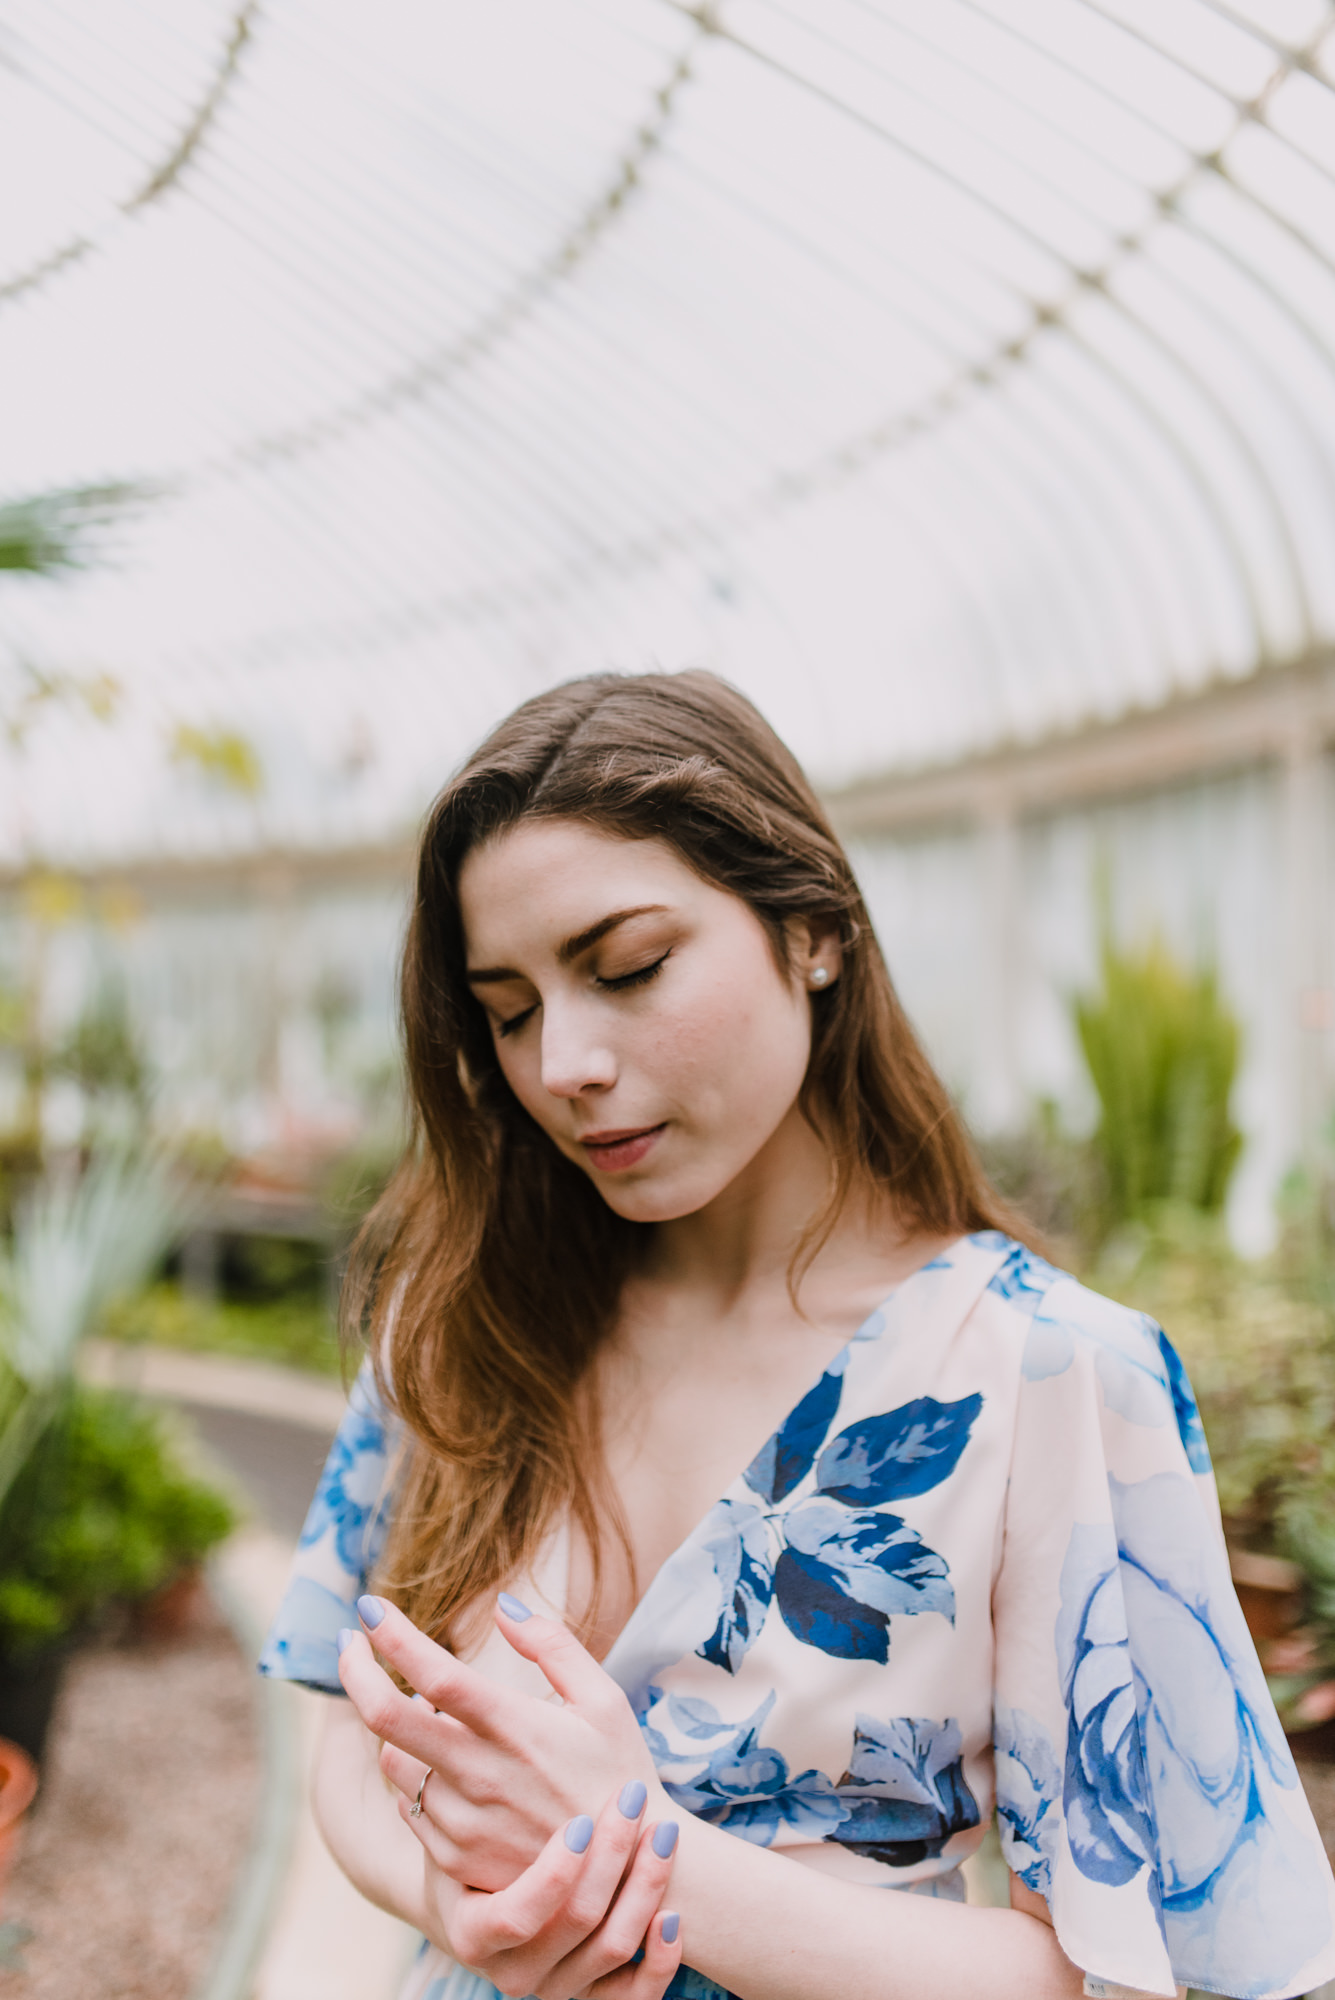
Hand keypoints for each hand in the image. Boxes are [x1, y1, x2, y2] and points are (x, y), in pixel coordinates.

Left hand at [337, 1593, 661, 1890]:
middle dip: (355, 1670)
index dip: (391, 1634)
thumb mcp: (604, 1699)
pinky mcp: (456, 1857)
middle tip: (349, 1642)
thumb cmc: (619, 1773)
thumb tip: (502, 1605)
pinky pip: (408, 1805)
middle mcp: (481, 1775)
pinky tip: (437, 1758)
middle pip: (386, 1718)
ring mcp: (464, 1822)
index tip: (369, 1607)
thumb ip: (553, 1645)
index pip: (434, 1672)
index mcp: (517, 1727)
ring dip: (394, 1724)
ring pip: (393, 1762)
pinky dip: (411, 1772)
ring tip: (420, 1705)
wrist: (625, 1876)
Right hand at [408, 1779, 682, 1999]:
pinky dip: (660, 1963)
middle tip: (634, 1800)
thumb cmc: (470, 1852)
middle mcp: (513, 1971)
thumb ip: (428, 1783)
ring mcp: (557, 1989)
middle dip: (613, 1858)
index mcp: (475, 1930)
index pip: (518, 1915)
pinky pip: (636, 1997)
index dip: (552, 1874)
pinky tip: (672, 1919)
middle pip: (577, 1923)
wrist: (491, 1908)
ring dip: (645, 1888)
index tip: (580, 1823)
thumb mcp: (446, 1827)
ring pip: (613, 1949)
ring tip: (663, 1831)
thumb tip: (392, 1737)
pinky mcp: (595, 1999)